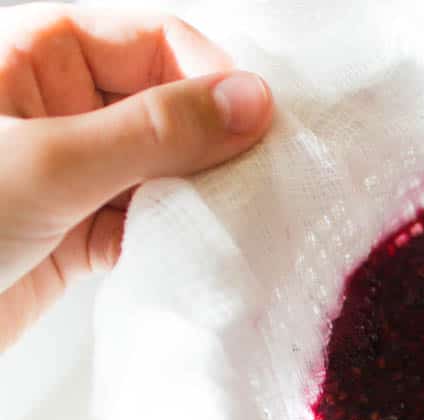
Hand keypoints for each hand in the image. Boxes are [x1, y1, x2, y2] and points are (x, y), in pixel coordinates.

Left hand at [0, 3, 272, 349]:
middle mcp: (59, 106)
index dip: (207, 75)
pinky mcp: (79, 231)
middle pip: (168, 102)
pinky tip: (194, 249)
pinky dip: (177, 235)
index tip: (254, 123)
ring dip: (201, 192)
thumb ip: (155, 130)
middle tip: (258, 177)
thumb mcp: (49, 162)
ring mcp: (72, 171)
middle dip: (212, 140)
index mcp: (36, 54)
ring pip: (165, 165)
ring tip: (233, 218)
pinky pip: (150, 220)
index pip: (152, 39)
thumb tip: (250, 101)